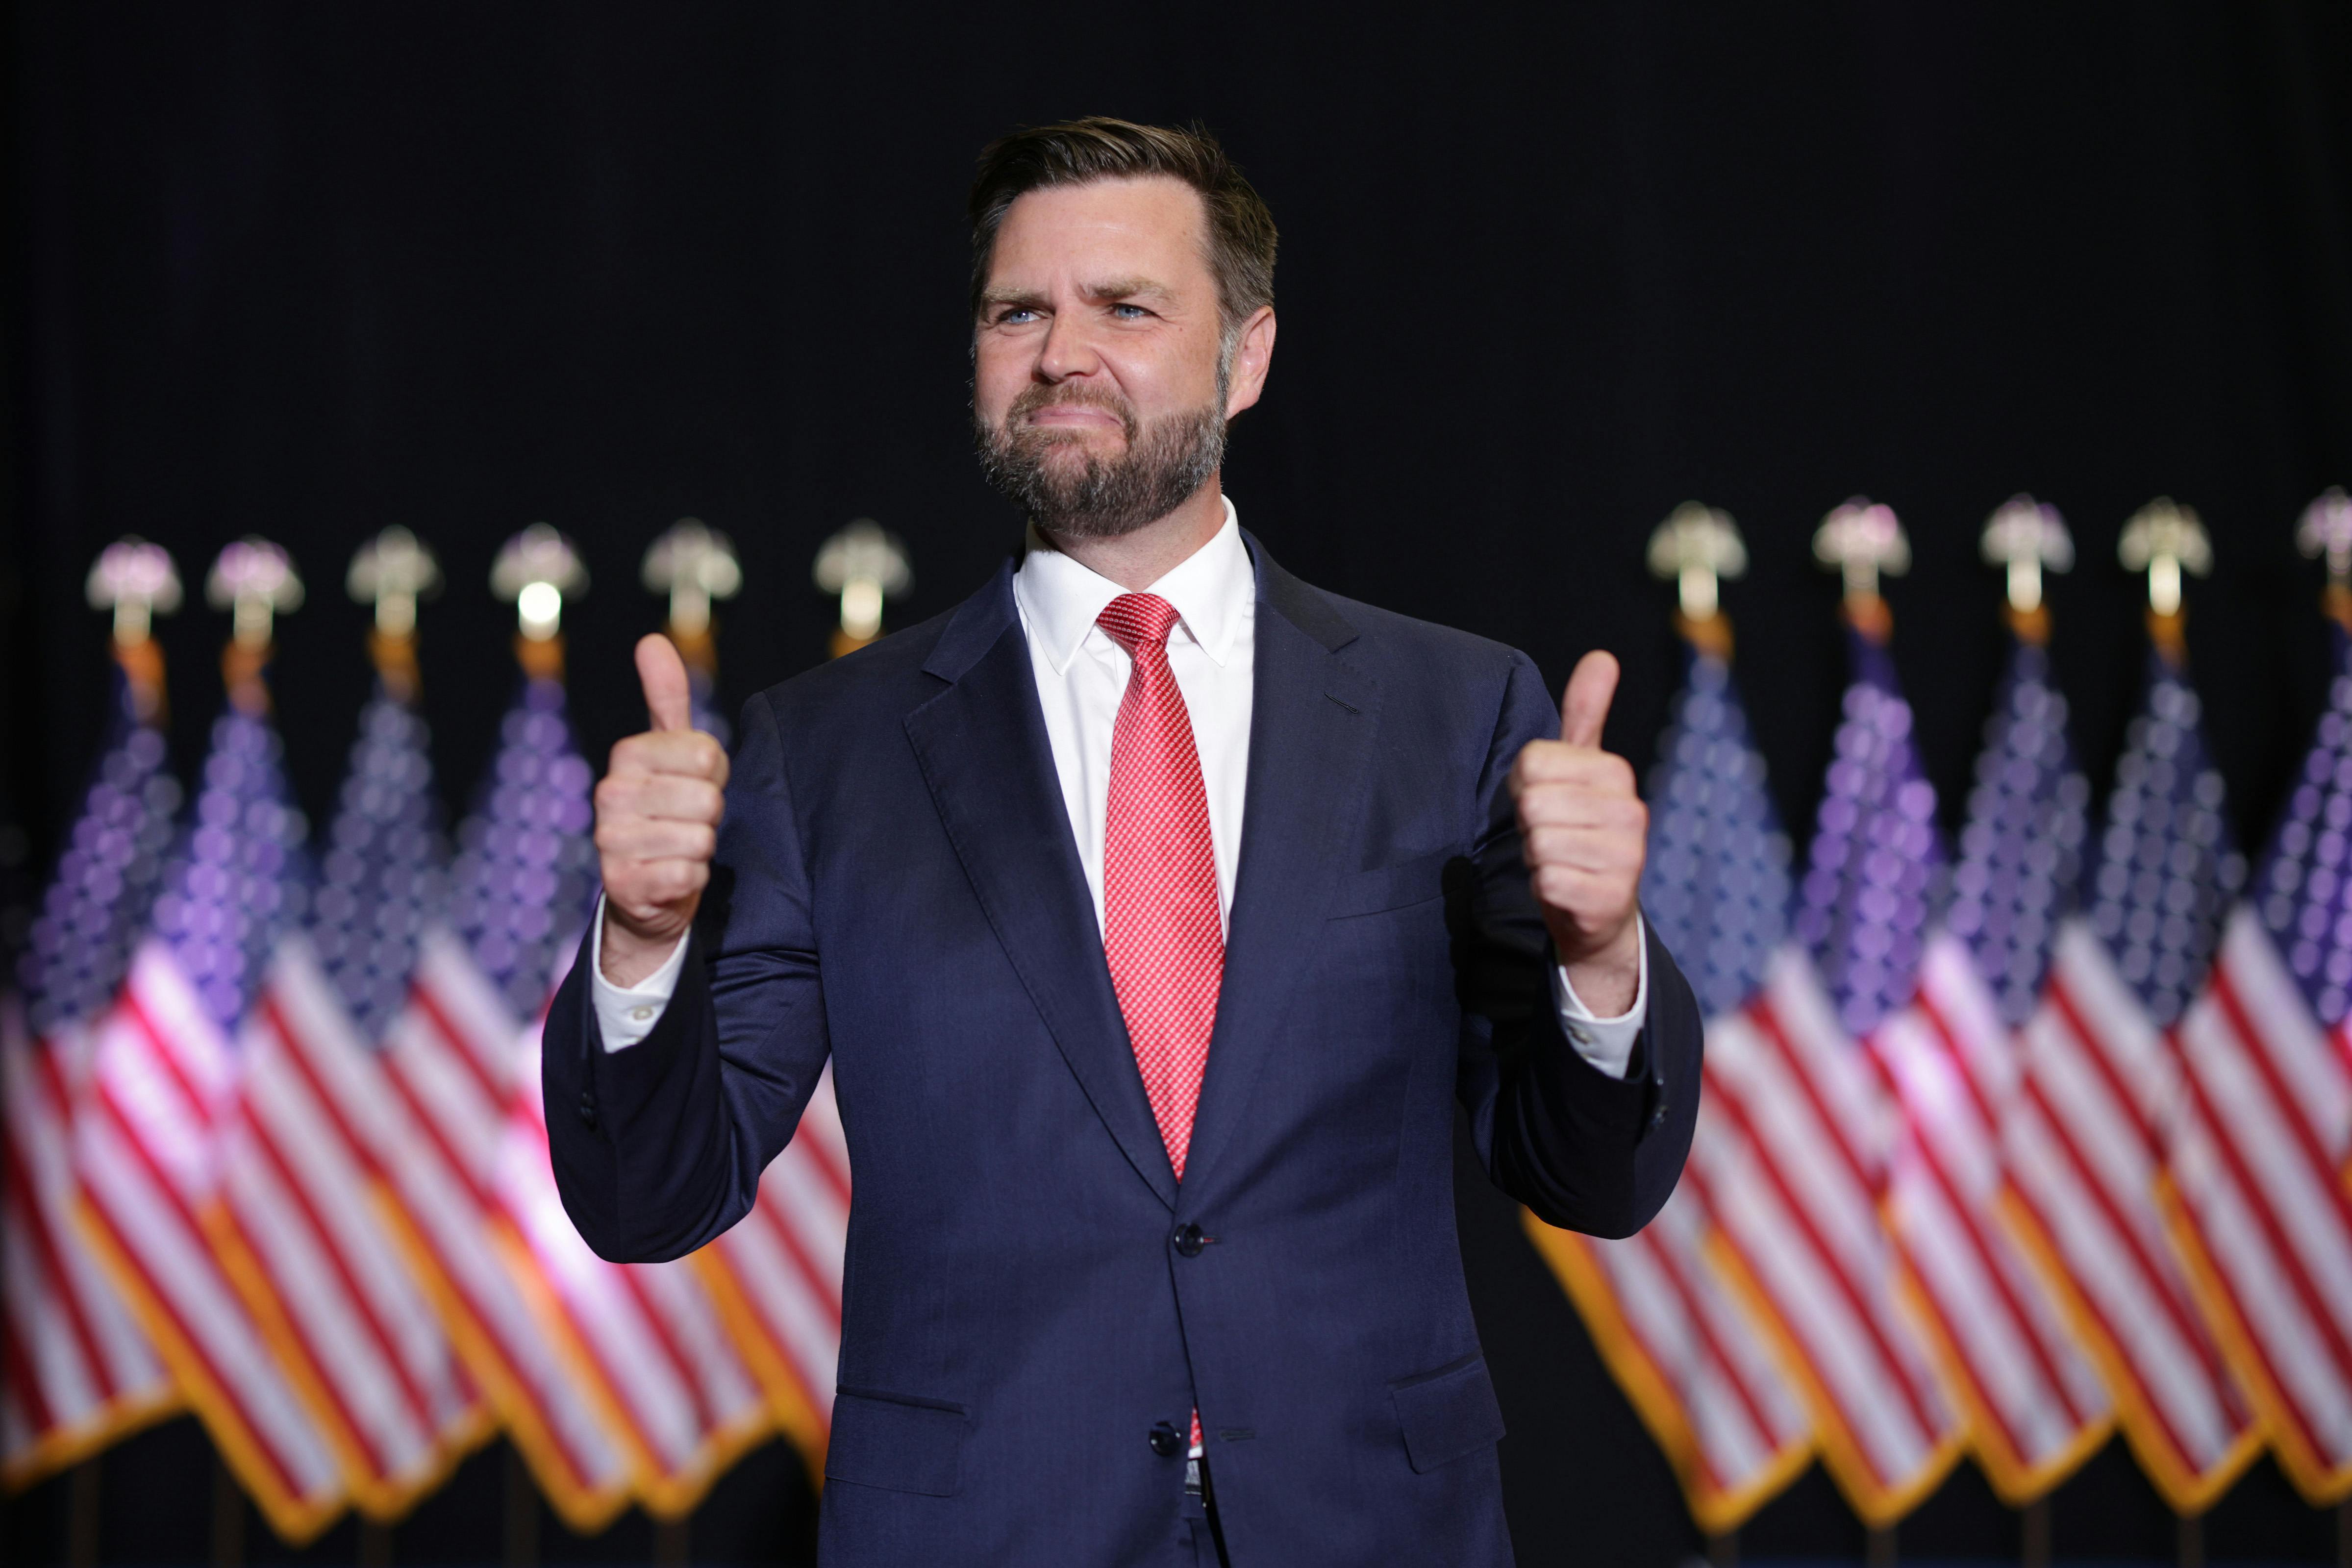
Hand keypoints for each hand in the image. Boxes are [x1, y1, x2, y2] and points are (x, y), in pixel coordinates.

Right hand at [595, 635, 728, 985]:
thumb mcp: (671, 751)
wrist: (648, 890)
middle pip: (708, 799)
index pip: (707, 754)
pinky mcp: (622, 884)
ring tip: (680, 849)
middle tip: (690, 822)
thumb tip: (652, 640)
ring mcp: (610, 841)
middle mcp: (610, 794)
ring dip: (702, 849)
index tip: (696, 785)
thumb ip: (666, 697)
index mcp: (627, 755)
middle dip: (711, 814)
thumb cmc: (670, 812)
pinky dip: (692, 880)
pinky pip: (688, 874)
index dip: (715, 775)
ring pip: (700, 839)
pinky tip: (673, 877)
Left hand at [1508, 651, 1645, 1015]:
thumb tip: (1602, 656)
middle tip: (1554, 835)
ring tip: (1561, 861)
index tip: (1548, 802)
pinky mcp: (1609, 898)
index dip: (1524, 787)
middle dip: (1530, 825)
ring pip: (1538, 843)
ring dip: (1537, 858)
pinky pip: (1546, 881)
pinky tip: (1566, 888)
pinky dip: (1544, 888)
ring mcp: (1626, 858)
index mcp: (1618, 772)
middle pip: (1532, 804)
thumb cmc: (1580, 831)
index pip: (1532, 763)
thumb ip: (1586, 713)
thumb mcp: (1583, 769)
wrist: (1600, 911)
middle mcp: (1631, 812)